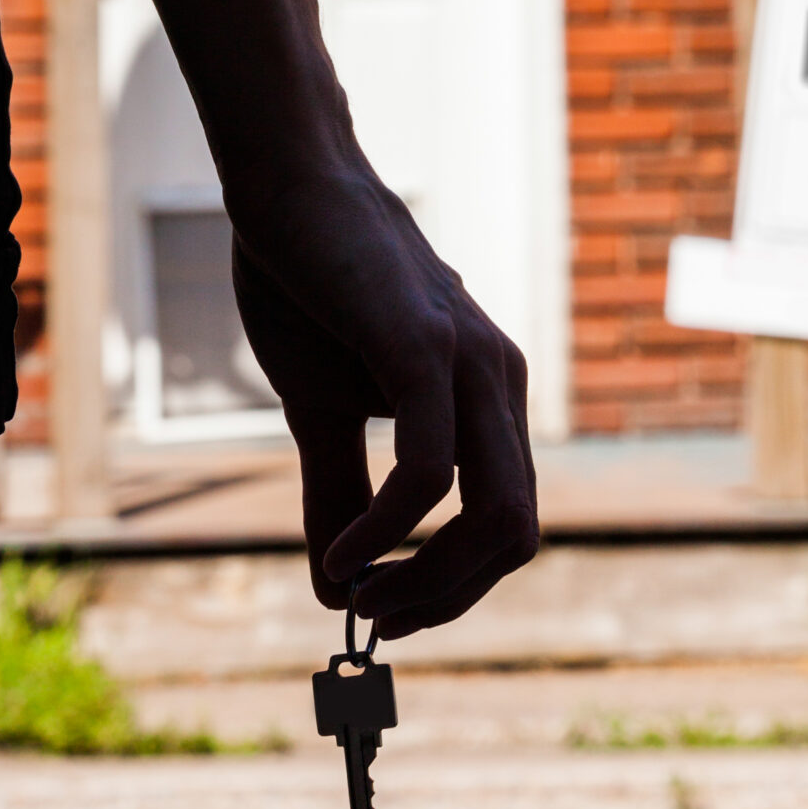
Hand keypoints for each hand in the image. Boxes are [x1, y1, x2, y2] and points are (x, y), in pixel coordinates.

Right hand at [229, 160, 538, 638]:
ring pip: (497, 514)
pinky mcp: (426, 348)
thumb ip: (339, 493)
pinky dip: (388, 530)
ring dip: (429, 579)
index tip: (382, 610)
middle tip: (375, 618)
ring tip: (359, 593)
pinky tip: (343, 550)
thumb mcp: (323, 409)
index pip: (508, 524)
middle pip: (518, 535)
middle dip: (449, 598)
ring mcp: (472, 363)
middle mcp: (498, 382)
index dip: (454, 586)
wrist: (289, 190)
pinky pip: (431, 471)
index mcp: (488, 396)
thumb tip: (333, 588)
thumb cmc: (310, 286)